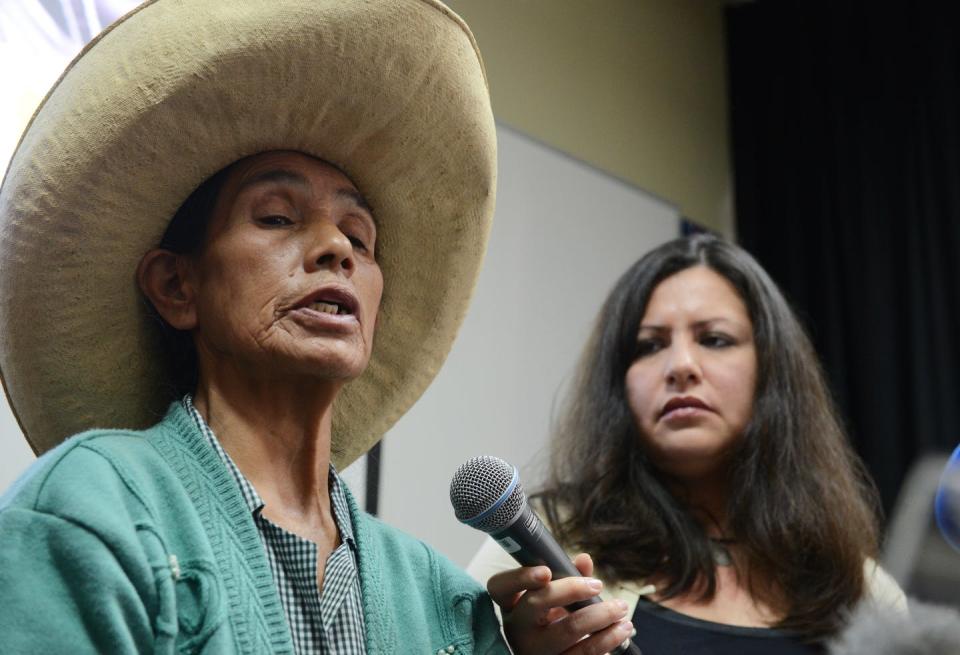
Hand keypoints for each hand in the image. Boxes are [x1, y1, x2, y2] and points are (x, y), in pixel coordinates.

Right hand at [486, 553, 633, 654]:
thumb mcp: (551, 601)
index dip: (520, 577)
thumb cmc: (549, 622)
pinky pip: (584, 653)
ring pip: (569, 629)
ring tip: (620, 608)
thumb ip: (566, 577)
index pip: (500, 586)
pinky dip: (608, 639)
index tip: (545, 571)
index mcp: (511, 606)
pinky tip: (621, 629)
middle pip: (537, 603)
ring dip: (601, 615)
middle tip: (597, 584)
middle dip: (571, 589)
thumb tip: (584, 560)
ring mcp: (535, 651)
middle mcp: (518, 628)